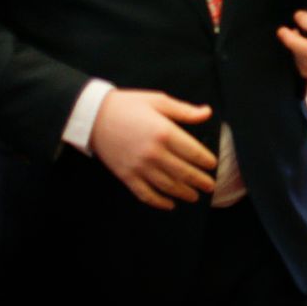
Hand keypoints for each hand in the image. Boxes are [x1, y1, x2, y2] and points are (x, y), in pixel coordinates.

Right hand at [89, 89, 216, 209]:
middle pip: (184, 172)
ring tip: (194, 196)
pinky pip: (145, 194)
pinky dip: (159, 202)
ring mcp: (139, 167)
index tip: (213, 165)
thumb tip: (208, 113)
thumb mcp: (158, 101)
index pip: (193, 152)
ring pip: (167, 186)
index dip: (206, 161)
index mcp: (164, 132)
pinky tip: (169, 204)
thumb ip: (184, 110)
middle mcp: (154, 153)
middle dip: (200, 181)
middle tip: (210, 187)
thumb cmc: (127, 105)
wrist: (93, 116)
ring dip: (183, 193)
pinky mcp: (126, 176)